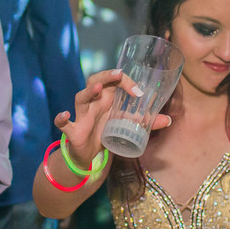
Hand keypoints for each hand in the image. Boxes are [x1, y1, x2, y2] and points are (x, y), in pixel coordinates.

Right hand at [54, 68, 171, 162]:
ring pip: (81, 98)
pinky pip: (63, 123)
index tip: (140, 92)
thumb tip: (168, 120)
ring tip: (98, 88)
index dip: (126, 81)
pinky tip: (65, 114)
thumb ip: (146, 121)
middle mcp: (93, 101)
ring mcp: (82, 114)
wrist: (89, 153)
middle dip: (106, 76)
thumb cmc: (106, 130)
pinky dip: (61, 118)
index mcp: (106, 96)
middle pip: (94, 80)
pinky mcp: (73, 129)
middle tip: (118, 75)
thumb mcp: (126, 124)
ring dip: (89, 92)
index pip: (114, 80)